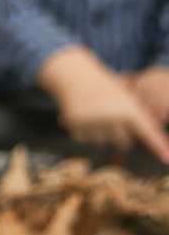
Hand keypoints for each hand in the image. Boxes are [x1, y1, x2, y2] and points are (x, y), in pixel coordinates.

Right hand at [41, 47, 168, 160]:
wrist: (76, 75)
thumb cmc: (107, 89)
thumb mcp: (127, 99)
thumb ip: (141, 118)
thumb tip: (156, 144)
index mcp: (128, 108)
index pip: (146, 131)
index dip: (158, 146)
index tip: (167, 159)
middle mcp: (111, 115)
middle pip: (124, 144)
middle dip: (121, 137)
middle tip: (113, 122)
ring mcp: (91, 120)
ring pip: (102, 143)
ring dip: (101, 135)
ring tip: (96, 118)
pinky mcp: (75, 123)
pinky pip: (84, 140)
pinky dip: (85, 133)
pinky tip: (84, 119)